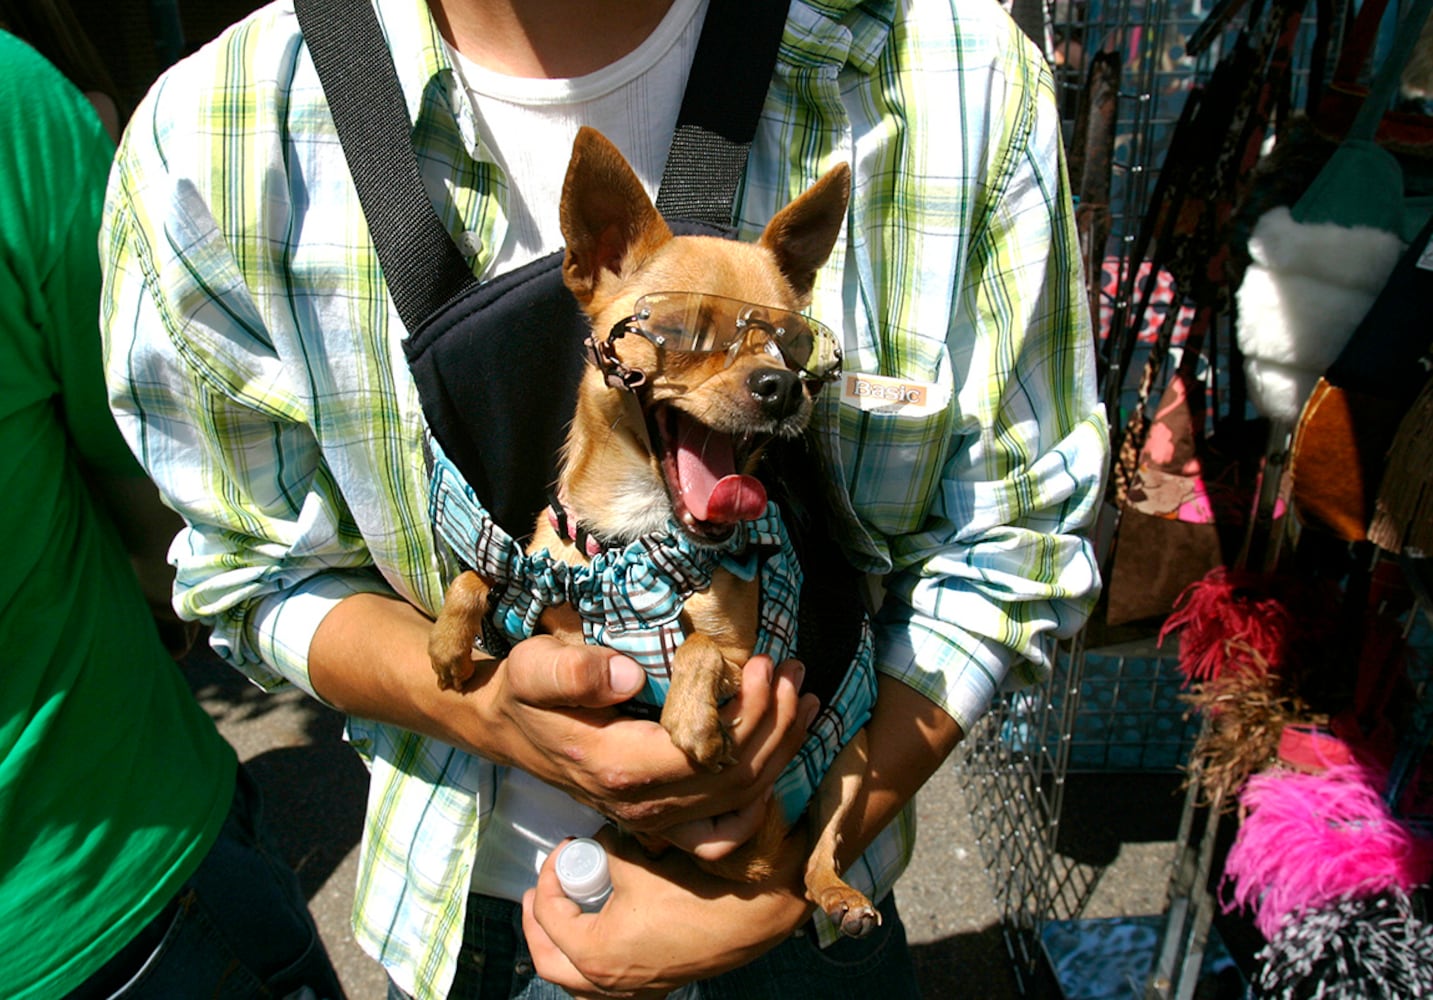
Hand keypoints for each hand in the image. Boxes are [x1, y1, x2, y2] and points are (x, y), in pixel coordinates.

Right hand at [309, 593, 818, 854]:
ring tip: (801, 694)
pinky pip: (724, 830)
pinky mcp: (662, 818)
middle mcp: (642, 804)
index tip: (761, 665)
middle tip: (791, 671)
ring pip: (738, 799)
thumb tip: (630, 676)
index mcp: (616, 766)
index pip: (703, 752)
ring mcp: (654, 818)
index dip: (743, 714)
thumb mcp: (535, 667)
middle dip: (773, 722)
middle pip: (732, 778)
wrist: (506, 725)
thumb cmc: (524, 690)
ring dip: (780, 747)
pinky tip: (780, 753)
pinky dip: (761, 796)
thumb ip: (575, 672)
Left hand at [520, 828, 811, 997]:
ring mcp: (633, 991)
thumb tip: (596, 841)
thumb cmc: (693, 891)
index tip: (565, 848)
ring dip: (561, 950)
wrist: (748, 915)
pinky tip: (599, 935)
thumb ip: (606, 849)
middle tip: (540, 891)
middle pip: (550, 962)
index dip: (550, 875)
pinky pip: (605, 986)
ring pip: (576, 981)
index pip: (551, 916)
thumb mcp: (638, 861)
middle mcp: (608, 983)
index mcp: (596, 953)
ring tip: (563, 917)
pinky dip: (590, 964)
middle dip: (538, 923)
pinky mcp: (655, 986)